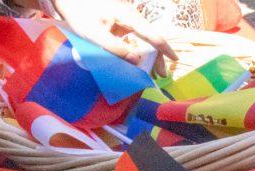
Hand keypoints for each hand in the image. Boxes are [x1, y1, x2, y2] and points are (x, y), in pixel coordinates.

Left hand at [53, 0, 177, 75]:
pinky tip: (137, 58)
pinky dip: (139, 47)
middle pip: (150, 37)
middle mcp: (131, 16)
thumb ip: (116, 48)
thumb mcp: (95, 34)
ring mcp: (125, 17)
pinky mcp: (119, 19)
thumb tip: (136, 62)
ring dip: (149, 53)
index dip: (165, 49)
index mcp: (128, 17)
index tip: (175, 60)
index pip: (152, 35)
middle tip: (161, 74)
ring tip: (152, 70)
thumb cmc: (79, 12)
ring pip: (143, 36)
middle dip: (157, 55)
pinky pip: (134, 35)